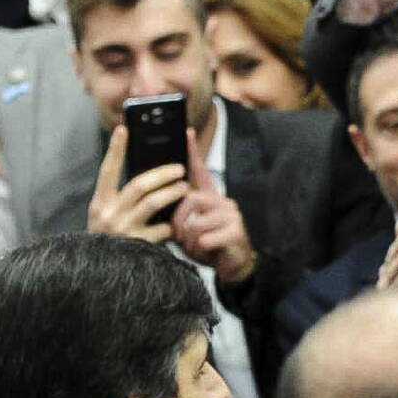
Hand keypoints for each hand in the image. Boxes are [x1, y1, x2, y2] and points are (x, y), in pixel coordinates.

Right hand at [87, 125, 186, 241]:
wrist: (102, 273)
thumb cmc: (112, 239)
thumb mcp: (109, 216)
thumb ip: (123, 198)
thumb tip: (149, 173)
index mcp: (100, 203)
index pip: (107, 171)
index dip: (115, 149)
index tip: (123, 129)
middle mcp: (108, 215)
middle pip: (139, 185)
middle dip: (162, 173)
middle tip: (180, 168)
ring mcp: (123, 230)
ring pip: (153, 203)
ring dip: (173, 192)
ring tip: (185, 187)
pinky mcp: (138, 245)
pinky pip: (162, 228)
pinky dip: (172, 224)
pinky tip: (179, 223)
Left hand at [171, 128, 256, 284]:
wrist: (233, 267)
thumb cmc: (207, 245)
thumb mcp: (191, 227)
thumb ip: (181, 213)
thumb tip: (160, 202)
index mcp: (210, 198)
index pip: (200, 171)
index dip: (193, 151)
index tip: (186, 131)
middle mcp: (223, 202)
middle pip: (191, 199)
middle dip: (179, 221)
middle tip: (181, 236)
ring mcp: (232, 216)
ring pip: (196, 222)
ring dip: (189, 240)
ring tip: (195, 247)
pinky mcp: (236, 232)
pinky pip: (206, 238)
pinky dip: (200, 249)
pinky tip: (208, 252)